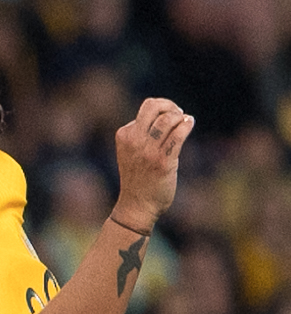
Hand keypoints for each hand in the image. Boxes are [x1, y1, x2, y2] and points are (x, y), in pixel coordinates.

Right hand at [111, 98, 194, 232]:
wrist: (137, 206)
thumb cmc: (137, 178)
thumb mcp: (131, 151)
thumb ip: (142, 133)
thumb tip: (169, 114)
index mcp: (124, 136)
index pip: (146, 108)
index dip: (162, 107)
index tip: (169, 115)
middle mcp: (134, 141)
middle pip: (154, 107)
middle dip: (170, 106)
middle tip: (178, 115)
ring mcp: (148, 151)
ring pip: (168, 119)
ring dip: (180, 117)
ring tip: (184, 122)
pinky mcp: (163, 162)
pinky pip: (179, 134)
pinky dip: (187, 125)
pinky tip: (189, 123)